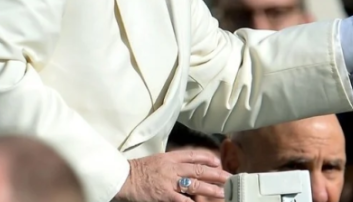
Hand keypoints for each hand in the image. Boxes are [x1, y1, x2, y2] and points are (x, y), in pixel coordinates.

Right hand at [115, 149, 230, 201]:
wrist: (123, 178)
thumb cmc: (137, 170)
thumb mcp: (156, 160)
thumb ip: (171, 163)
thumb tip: (184, 168)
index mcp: (170, 157)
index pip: (193, 155)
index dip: (207, 158)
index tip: (218, 162)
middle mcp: (172, 167)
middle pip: (199, 170)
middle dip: (216, 174)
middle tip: (229, 177)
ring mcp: (169, 181)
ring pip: (195, 185)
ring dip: (211, 189)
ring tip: (223, 192)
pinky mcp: (165, 195)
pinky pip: (183, 200)